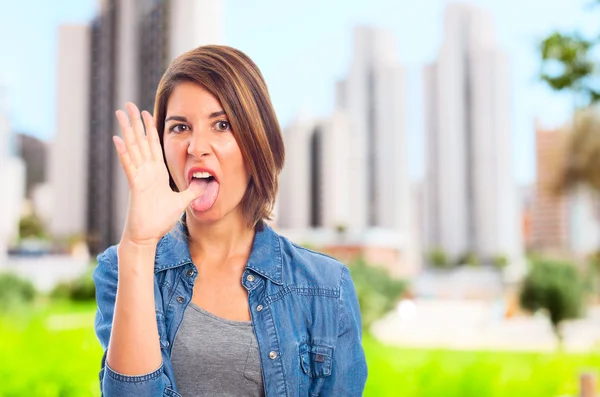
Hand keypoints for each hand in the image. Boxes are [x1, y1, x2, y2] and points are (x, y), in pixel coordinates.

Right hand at [113, 103, 202, 245]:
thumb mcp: (182, 202)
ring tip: (121, 113)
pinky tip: (118, 138)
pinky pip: (129, 166)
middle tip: (128, 104)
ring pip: (133, 148)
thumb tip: (207, 183)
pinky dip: (124, 152)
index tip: (147, 113)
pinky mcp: (136, 185)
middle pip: (140, 141)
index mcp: (157, 173)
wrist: (147, 236)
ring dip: (127, 130)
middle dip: (135, 122)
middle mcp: (146, 171)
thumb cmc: (160, 220)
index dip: (150, 129)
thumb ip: (193, 191)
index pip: (153, 146)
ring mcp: (139, 177)